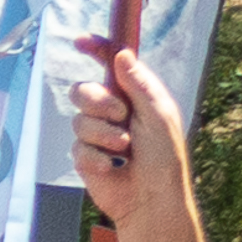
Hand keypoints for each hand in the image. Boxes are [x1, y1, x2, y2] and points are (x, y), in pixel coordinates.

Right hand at [69, 40, 189, 230]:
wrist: (151, 200)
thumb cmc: (164, 158)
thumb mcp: (158, 116)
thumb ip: (139, 85)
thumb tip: (122, 54)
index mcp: (134, 96)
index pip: (110, 65)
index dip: (97, 49)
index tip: (81, 42)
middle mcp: (113, 111)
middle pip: (83, 90)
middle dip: (98, 101)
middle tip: (120, 115)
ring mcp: (97, 134)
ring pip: (79, 120)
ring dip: (103, 134)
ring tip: (124, 149)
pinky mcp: (86, 156)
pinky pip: (77, 148)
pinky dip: (96, 157)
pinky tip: (112, 167)